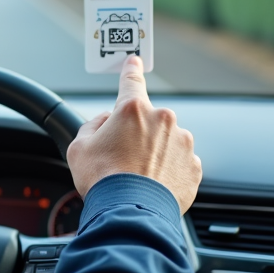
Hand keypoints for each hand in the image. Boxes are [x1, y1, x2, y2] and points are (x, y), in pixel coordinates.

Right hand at [65, 55, 201, 213]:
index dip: (131, 69)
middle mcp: (163, 120)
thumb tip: (105, 121)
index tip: (135, 60)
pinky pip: (179, 162)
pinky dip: (168, 171)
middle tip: (122, 156)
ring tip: (138, 176)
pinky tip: (153, 184)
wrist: (131, 212)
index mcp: (133, 109)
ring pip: (166, 141)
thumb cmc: (103, 179)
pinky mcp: (194, 166)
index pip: (131, 80)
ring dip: (154, 152)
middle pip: (148, 119)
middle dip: (137, 133)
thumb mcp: (79, 146)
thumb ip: (93, 125)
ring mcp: (182, 143)